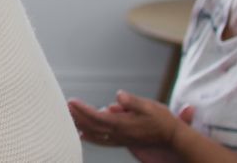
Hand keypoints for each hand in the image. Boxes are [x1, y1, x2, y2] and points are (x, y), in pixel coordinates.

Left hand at [68, 91, 194, 149]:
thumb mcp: (149, 106)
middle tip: (64, 106)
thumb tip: (118, 95)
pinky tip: (82, 134)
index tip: (71, 102)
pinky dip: (90, 137)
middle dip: (77, 116)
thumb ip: (132, 101)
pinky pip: (102, 140)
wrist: (173, 137)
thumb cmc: (162, 120)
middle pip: (92, 126)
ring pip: (95, 134)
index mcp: (123, 124)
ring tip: (68, 117)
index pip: (97, 116)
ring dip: (80, 125)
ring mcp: (120, 139)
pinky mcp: (123, 141)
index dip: (83, 110)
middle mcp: (119, 133)